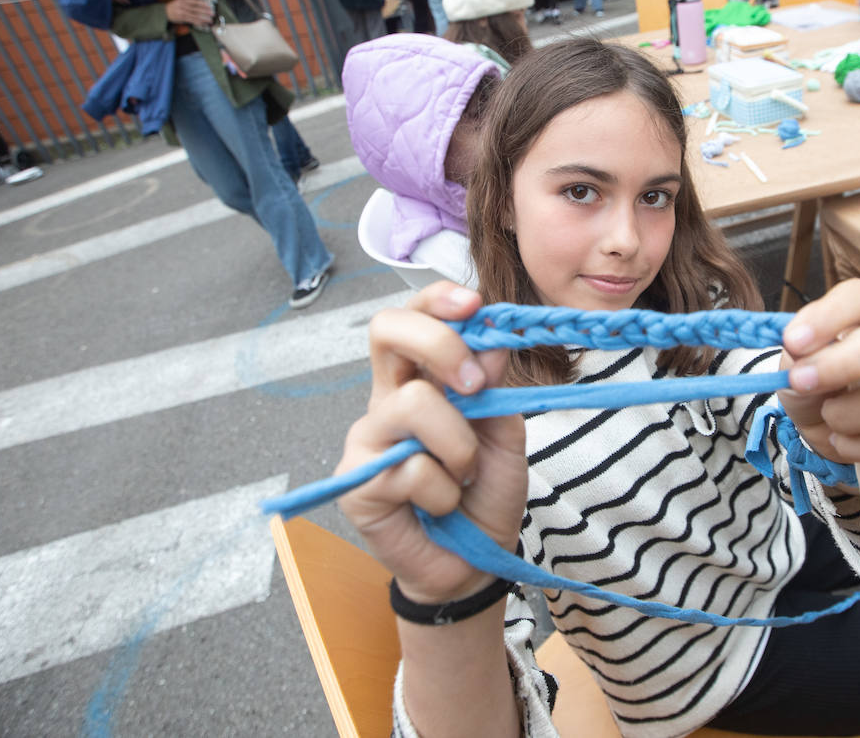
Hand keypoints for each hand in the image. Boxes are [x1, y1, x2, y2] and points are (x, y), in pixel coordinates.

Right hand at [165, 0, 214, 27]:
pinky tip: (203, 23)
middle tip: (212, 13)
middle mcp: (181, 6)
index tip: (209, 5)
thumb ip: (188, 3)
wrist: (163, 12)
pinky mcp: (181, 18)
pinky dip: (198, 22)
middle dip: (205, 11)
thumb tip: (201, 5)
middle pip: (195, 8)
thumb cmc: (174, 7)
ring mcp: (181, 12)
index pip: (194, 1)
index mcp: (182, 0)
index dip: (202, 3)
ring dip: (203, 18)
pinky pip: (191, 21)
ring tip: (210, 19)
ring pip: (194, 15)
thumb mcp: (179, 2)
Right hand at [337, 283, 528, 604]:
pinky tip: (441, 508)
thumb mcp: (503, 433)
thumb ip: (493, 389)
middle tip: (474, 386)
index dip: (436, 299)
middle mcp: (387, 398)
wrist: (475, 561)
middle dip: (439, 344)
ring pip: (415, 403)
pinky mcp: (356, 481)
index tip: (474, 303)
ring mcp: (368, 438)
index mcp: (421, 378)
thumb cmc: (483, 494)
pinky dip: (446, 492)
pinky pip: (414, 468)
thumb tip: (490, 341)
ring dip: (459, 446)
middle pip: (386, 330)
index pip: (412, 316)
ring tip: (463, 478)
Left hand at [777, 279, 859, 465]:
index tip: (793, 342)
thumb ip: (798, 354)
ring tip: (828, 416)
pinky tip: (844, 441)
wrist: (830, 422)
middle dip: (849, 364)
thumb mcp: (797, 362)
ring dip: (849, 415)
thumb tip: (802, 354)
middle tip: (802, 382)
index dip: (830, 316)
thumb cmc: (817, 379)